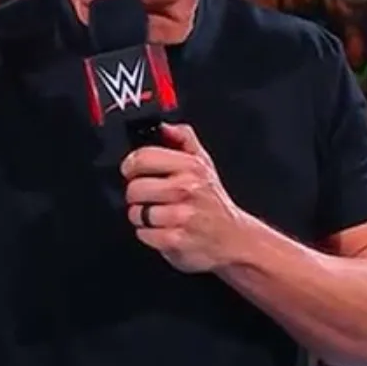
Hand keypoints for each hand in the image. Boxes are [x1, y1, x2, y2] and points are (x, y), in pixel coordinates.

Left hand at [121, 124, 250, 272]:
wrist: (235, 239)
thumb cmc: (213, 201)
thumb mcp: (203, 163)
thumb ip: (183, 138)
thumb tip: (164, 125)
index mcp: (190, 167)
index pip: (143, 158)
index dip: (131, 165)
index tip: (132, 171)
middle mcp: (186, 189)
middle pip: (134, 188)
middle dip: (136, 195)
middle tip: (149, 198)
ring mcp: (181, 216)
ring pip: (136, 213)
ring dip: (141, 217)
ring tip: (158, 215)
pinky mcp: (176, 240)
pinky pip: (143, 234)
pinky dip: (149, 235)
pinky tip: (163, 230)